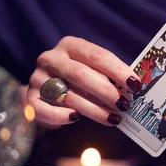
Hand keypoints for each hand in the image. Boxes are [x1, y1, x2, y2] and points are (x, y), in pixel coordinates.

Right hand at [26, 36, 141, 128]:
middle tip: (124, 105)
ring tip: (112, 118)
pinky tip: (76, 119)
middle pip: (81, 74)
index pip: (97, 56)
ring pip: (67, 95)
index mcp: (70, 46)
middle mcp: (51, 58)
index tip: (135, 84)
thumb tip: (132, 87)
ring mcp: (37, 78)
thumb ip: (108, 76)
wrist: (43, 93)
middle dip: (106, 91)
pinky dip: (61, 116)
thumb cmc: (76, 82)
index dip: (118, 70)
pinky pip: (44, 109)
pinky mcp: (29, 98)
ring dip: (93, 109)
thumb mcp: (92, 71)